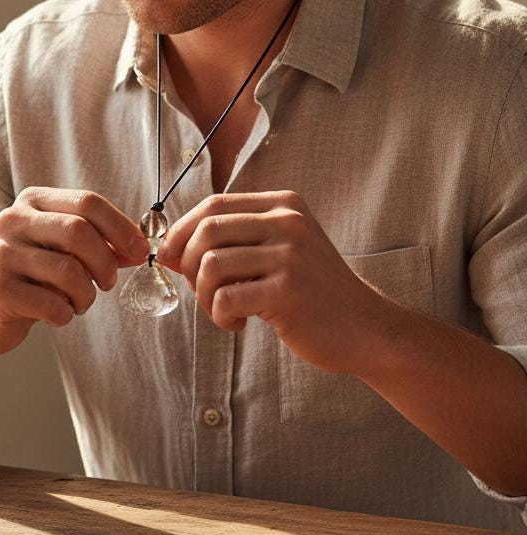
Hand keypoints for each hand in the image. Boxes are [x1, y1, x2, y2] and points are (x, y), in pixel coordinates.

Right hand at [0, 188, 150, 355]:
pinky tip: (58, 315)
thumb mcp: (64, 250)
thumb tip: (142, 248)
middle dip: (105, 263)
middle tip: (108, 283)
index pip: (87, 201)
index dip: (121, 227)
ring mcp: (1, 254)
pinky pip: (51, 304)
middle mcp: (12, 220)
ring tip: (80, 302)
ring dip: (87, 294)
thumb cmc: (32, 276)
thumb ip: (100, 244)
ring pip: (68, 270)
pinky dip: (66, 314)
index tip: (139, 250)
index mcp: (32, 201)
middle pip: (78, 231)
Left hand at [157, 190, 391, 374]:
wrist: (368, 329)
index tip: (171, 257)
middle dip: (187, 263)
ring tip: (223, 309)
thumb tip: (166, 248)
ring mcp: (289, 256)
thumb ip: (230, 241)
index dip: (182, 230)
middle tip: (201, 289)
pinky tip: (239, 323)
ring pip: (209, 265)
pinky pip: (224, 298)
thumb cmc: (312, 292)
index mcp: (283, 205)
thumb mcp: (278, 250)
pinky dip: (219, 315)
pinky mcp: (287, 292)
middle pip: (206, 230)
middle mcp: (287, 222)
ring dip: (203, 295)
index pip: (213, 204)